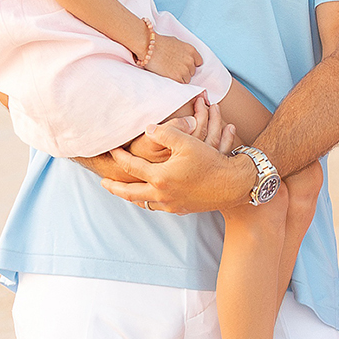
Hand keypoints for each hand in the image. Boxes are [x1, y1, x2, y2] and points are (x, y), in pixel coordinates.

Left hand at [99, 124, 254, 215]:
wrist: (234, 184)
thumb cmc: (211, 161)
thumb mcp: (187, 142)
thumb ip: (164, 133)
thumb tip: (147, 129)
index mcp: (160, 177)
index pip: (132, 167)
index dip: (120, 157)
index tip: (112, 150)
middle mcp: (162, 195)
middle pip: (130, 194)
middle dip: (115, 188)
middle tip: (104, 183)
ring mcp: (172, 205)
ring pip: (145, 203)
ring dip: (133, 197)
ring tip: (127, 192)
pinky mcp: (182, 209)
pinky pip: (160, 207)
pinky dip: (151, 202)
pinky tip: (152, 197)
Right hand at [144, 28, 201, 83]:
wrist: (148, 47)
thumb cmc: (159, 43)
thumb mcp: (176, 42)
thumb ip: (183, 51)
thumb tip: (183, 57)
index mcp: (191, 50)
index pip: (198, 62)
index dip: (191, 64)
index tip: (184, 65)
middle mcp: (190, 60)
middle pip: (192, 71)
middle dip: (184, 71)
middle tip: (173, 67)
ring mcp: (184, 69)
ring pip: (187, 79)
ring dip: (180, 77)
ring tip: (169, 71)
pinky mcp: (177, 77)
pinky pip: (181, 83)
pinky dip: (175, 81)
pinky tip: (168, 75)